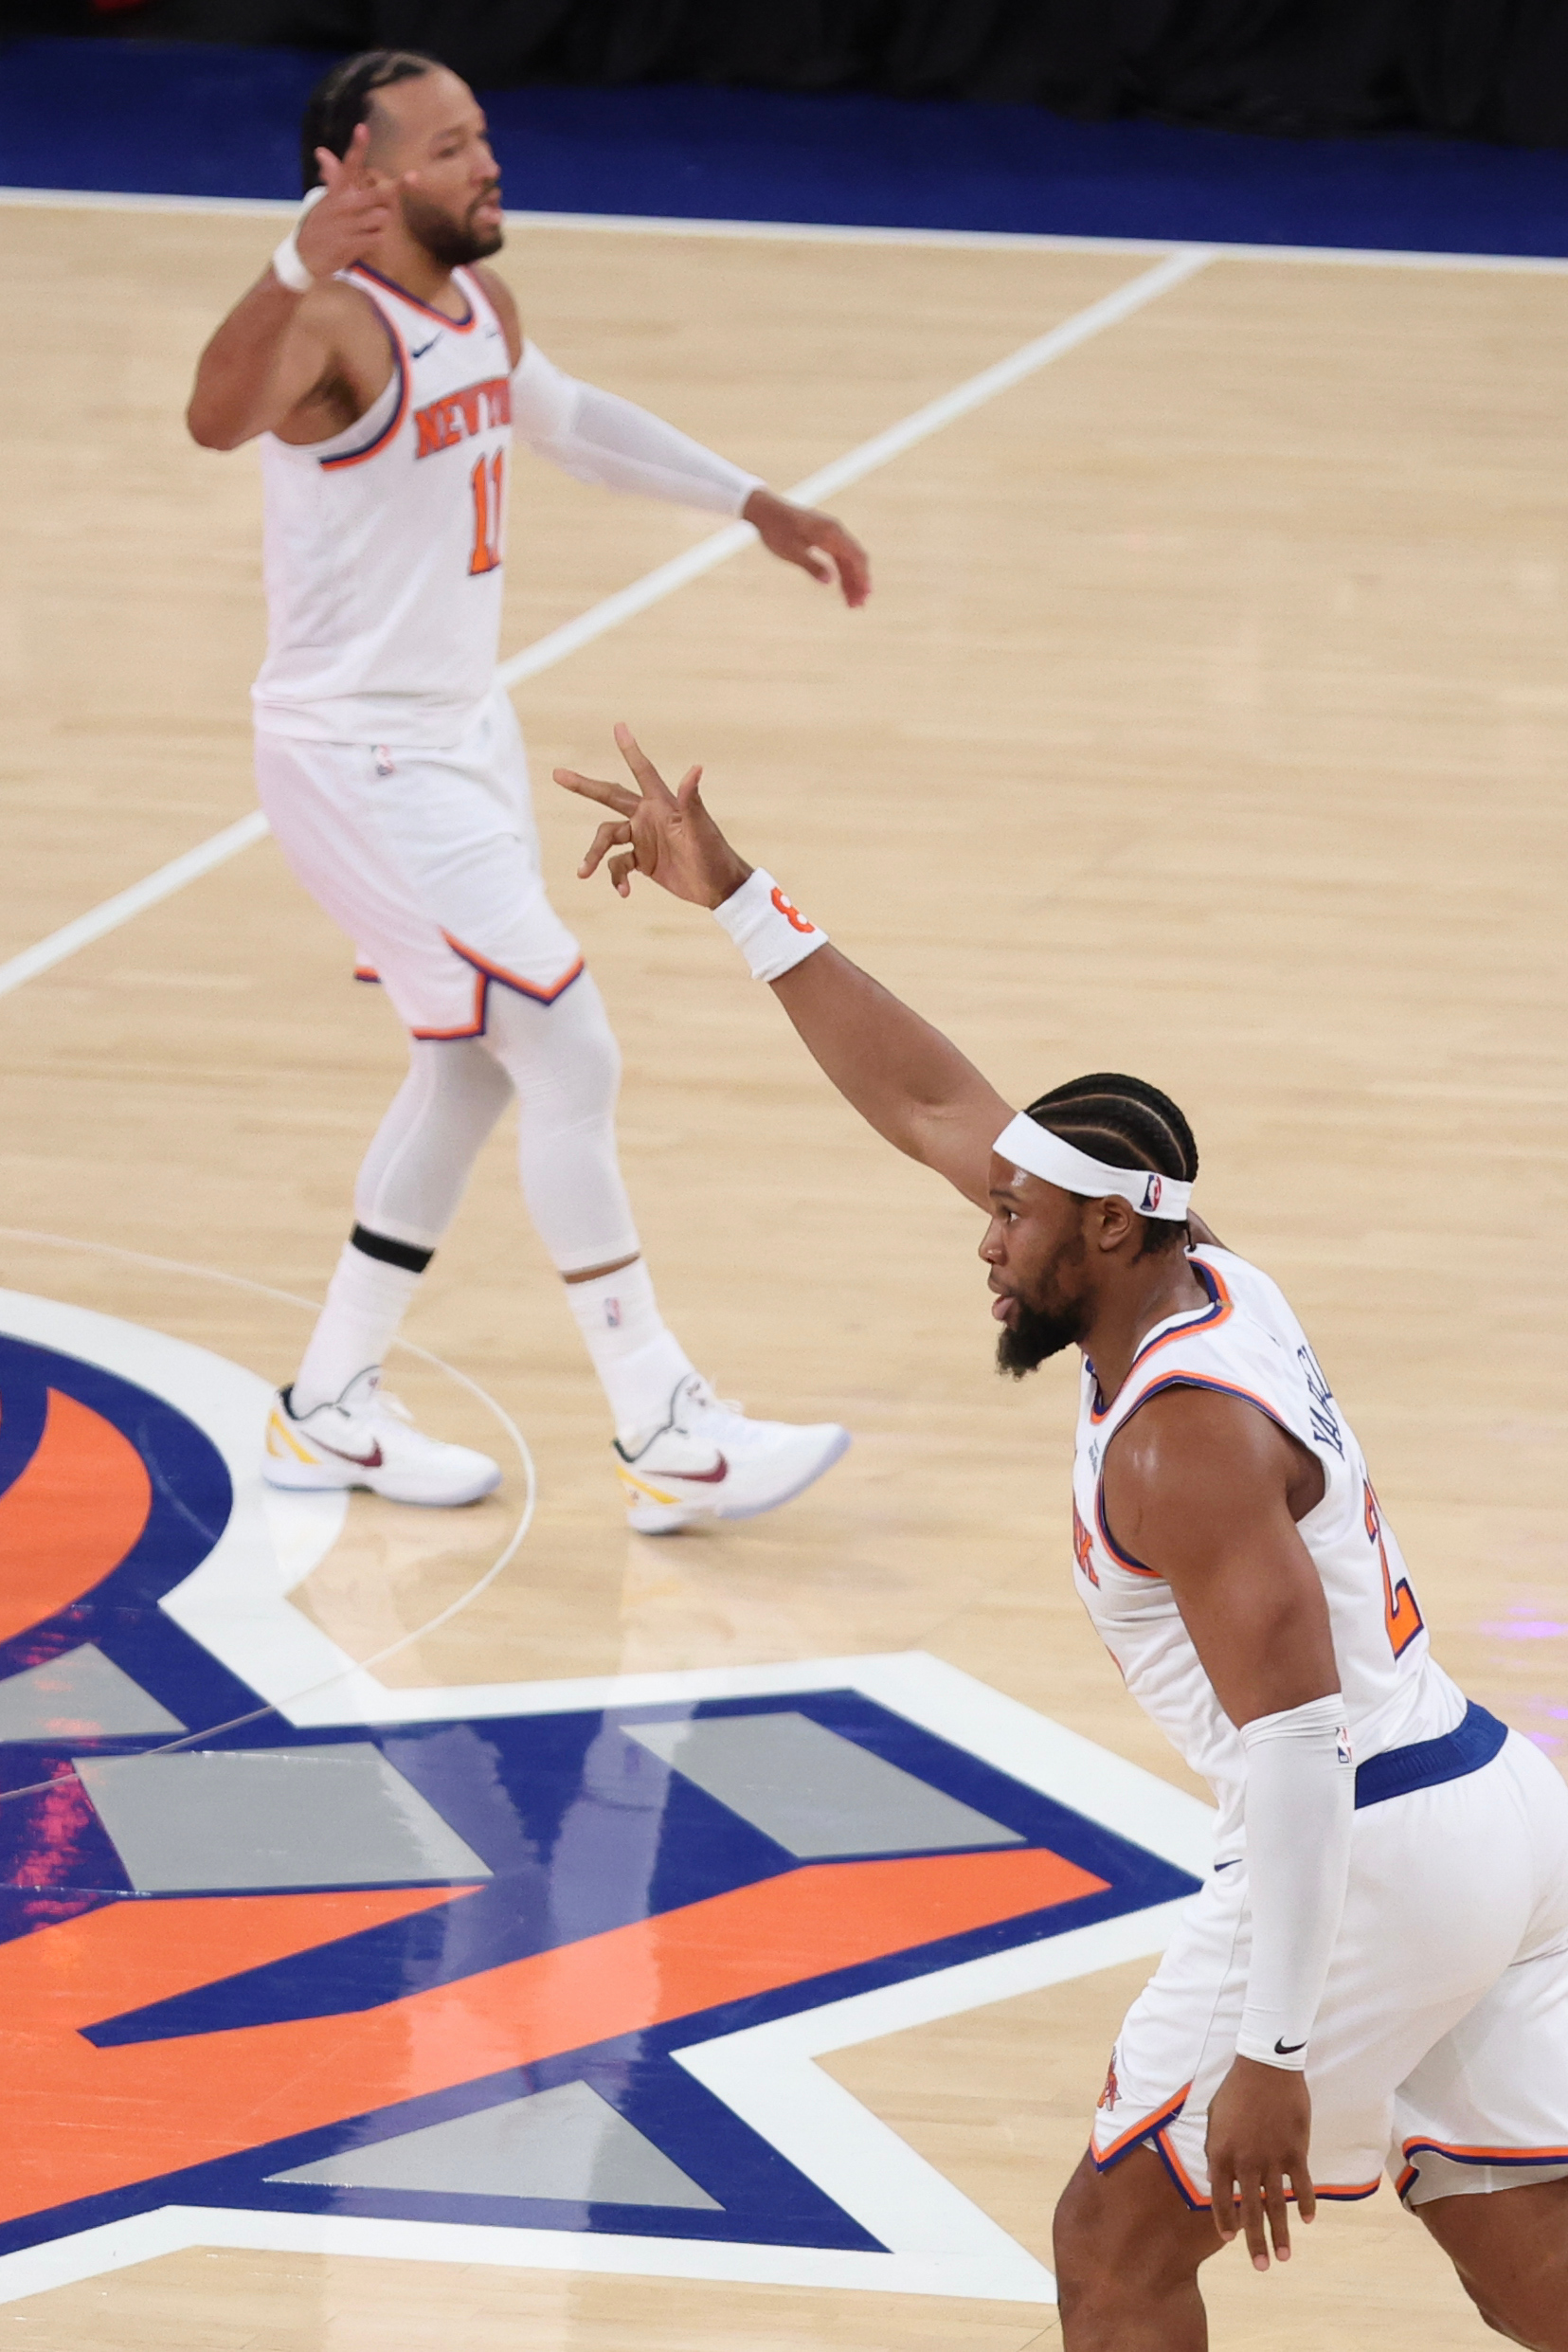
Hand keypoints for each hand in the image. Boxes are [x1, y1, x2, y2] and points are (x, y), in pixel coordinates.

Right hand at [294, 123, 413, 280]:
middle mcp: (342, 205)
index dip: (357, 147)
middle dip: (396, 189)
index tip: (363, 128)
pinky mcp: (352, 244)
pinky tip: (366, 239)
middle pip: (377, 193)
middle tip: (413, 178)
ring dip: (382, 221)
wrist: (304, 256)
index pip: (347, 166)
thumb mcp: (323, 200)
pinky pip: (378, 237)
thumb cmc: (319, 225)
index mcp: (336, 192)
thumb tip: (322, 152)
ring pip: (382, 217)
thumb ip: (332, 177)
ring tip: (369, 224)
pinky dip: (377, 237)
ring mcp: (347, 226)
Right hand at [554, 725, 752, 907]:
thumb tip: (695, 768)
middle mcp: (648, 817)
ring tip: (583, 873)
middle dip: (584, 786)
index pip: (642, 771)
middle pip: (609, 797)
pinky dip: (617, 878)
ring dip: (594, 855)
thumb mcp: (700, 829)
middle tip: (557, 774)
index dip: (630, 749)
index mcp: (661, 804)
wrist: (718, 887)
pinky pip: (618, 865)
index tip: (619, 726)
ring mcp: (643, 838)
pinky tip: (624, 892)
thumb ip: (692, 800)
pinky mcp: (642, 861)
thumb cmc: (714, 854)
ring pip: (606, 838)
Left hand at [743, 489, 869, 606]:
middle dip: (859, 583)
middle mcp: (835, 532)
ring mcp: (831, 534)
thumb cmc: (776, 530)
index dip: (862, 577)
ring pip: (848, 560)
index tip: (866, 595)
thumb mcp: (792, 551)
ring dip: (851, 581)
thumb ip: (811, 565)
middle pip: (855, 560)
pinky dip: (842, 573)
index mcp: (830, 533)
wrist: (765, 509)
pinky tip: (842, 588)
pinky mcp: (824, 537)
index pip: (855, 557)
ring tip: (852, 602)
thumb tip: (829, 581)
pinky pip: (839, 557)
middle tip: (859, 606)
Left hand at [1205, 2056, 1313, 2271]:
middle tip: (1262, 2266)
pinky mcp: (1295, 2151)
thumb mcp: (1214, 2118)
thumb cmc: (1235, 2090)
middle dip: (1255, 2241)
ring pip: (1276, 2204)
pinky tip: (1307, 2220)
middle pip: (1250, 2210)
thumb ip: (1216, 2149)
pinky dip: (1305, 2203)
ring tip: (1285, 2256)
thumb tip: (1218, 2176)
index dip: (1225, 2220)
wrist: (1265, 2066)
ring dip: (1282, 2233)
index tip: (1231, 2240)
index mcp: (1220, 2153)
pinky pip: (1301, 2185)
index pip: (1220, 2197)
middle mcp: (1245, 2162)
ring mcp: (1271, 2158)